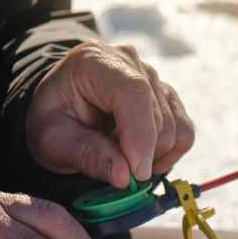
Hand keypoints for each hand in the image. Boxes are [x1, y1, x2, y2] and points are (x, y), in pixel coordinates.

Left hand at [25, 41, 193, 187]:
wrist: (62, 107)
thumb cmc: (54, 119)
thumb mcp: (53, 139)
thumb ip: (87, 155)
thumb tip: (125, 177)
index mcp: (96, 61)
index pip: (134, 92)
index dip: (141, 135)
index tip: (137, 174)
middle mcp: (131, 62)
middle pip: (157, 119)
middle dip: (136, 154)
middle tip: (106, 157)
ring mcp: (154, 78)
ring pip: (175, 131)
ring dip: (150, 156)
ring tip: (117, 150)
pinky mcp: (168, 97)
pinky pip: (184, 134)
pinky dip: (166, 155)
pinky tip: (139, 154)